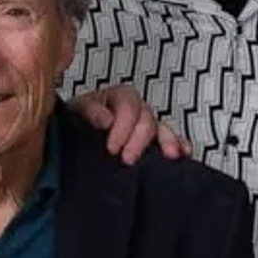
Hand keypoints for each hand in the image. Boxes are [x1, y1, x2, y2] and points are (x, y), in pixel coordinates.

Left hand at [70, 84, 190, 164]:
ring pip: (162, 128)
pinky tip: (184, 153)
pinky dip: (180, 145)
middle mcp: (134, 110)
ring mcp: (145, 125)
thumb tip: (106, 119)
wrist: (73, 141)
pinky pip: (172, 140)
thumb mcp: (76, 112)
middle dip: (140, 139)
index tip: (112, 148)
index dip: (123, 126)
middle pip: (147, 118)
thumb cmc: (76, 124)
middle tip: (128, 159)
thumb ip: (90, 111)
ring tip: (170, 155)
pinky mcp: (152, 142)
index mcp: (116, 97)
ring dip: (168, 140)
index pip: (128, 104)